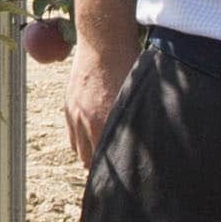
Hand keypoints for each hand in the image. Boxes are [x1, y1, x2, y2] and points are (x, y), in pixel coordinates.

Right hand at [57, 22, 133, 169]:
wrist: (103, 42)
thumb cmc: (129, 65)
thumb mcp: (139, 94)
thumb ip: (139, 119)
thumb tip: (151, 140)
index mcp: (108, 121)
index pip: (109, 160)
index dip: (117, 171)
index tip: (126, 179)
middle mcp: (89, 122)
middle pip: (92, 161)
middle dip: (103, 167)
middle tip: (117, 171)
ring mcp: (76, 115)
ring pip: (80, 151)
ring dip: (91, 156)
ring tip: (104, 158)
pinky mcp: (69, 107)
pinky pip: (72, 137)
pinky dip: (81, 143)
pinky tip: (92, 142)